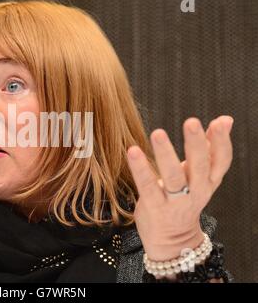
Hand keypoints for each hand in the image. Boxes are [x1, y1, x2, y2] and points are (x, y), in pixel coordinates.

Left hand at [126, 116, 232, 260]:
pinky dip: (141, 169)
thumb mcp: (202, 176)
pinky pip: (148, 186)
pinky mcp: (154, 206)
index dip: (222, 142)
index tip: (221, 122)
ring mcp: (175, 201)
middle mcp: (195, 191)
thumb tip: (225, 119)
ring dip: (166, 154)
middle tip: (192, 122)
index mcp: (208, 181)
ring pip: (174, 177)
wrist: (172, 240)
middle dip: (197, 144)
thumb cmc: (185, 200)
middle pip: (199, 166)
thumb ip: (210, 148)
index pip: (221, 161)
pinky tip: (133, 151)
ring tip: (158, 133)